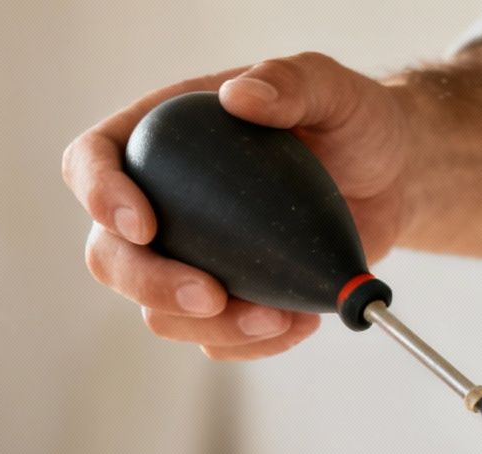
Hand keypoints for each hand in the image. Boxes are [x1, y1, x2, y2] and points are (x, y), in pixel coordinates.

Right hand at [61, 54, 412, 360]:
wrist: (390, 182)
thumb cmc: (352, 125)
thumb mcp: (332, 89)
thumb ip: (292, 81)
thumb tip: (239, 97)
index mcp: (161, 137)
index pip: (91, 162)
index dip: (100, 196)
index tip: (144, 226)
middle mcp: (161, 201)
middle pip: (109, 255)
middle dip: (151, 285)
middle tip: (213, 296)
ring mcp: (190, 257)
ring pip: (159, 312)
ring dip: (212, 326)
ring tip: (280, 316)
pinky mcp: (226, 300)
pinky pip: (212, 340)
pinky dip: (250, 344)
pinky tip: (298, 324)